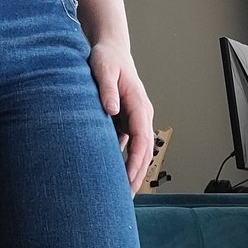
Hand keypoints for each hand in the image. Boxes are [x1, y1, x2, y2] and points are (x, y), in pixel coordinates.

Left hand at [87, 41, 153, 195]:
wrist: (111, 49)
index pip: (142, 139)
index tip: (128, 180)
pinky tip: (113, 175)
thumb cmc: (107, 58)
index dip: (136, 162)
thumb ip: (106, 88)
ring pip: (139, 150)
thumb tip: (112, 110)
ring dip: (133, 171)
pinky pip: (129, 144)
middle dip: (137, 175)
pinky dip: (125, 160)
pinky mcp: (126, 119)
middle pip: (144, 150)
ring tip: (122, 193)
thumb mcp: (103, 68)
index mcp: (138, 104)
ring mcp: (135, 118)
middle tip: (125, 198)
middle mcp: (141, 114)